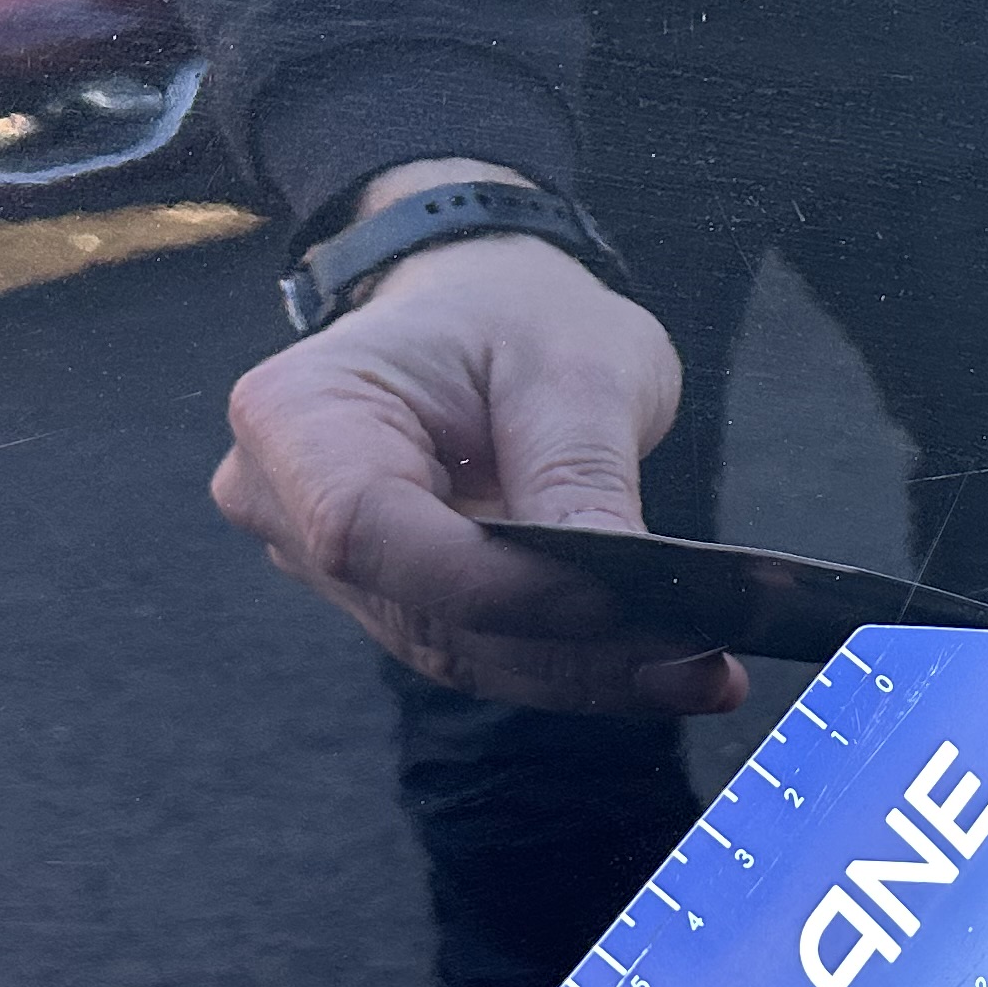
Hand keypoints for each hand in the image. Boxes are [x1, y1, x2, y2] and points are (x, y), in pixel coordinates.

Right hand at [214, 180, 745, 714]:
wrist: (482, 310)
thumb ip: (581, 472)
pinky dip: (572, 665)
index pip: (369, 530)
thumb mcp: (570, 363)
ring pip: (457, 651)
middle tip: (702, 664)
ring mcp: (324, 564)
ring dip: (584, 674)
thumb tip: (617, 583)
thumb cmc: (514, 312)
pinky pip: (477, 651)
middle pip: (421, 611)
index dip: (490, 582)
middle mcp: (282, 501)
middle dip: (566, 648)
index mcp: (298, 414)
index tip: (614, 600)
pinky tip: (672, 672)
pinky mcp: (388, 600)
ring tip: (704, 676)